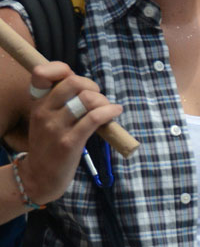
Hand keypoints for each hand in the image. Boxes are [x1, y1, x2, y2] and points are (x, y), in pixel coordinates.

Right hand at [22, 62, 123, 203]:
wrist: (40, 177)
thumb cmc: (49, 145)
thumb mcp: (46, 120)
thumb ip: (59, 102)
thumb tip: (88, 87)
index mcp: (37, 103)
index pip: (42, 72)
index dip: (62, 69)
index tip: (78, 82)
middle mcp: (44, 112)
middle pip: (73, 82)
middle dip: (92, 86)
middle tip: (98, 98)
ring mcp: (56, 128)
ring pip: (86, 99)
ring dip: (103, 100)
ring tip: (107, 109)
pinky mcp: (69, 143)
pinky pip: (94, 118)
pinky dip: (109, 111)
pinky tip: (115, 112)